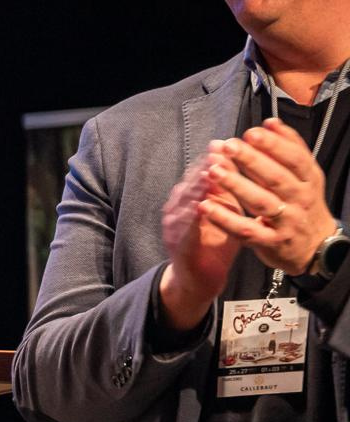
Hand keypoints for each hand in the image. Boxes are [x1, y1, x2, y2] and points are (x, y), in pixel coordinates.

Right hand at [158, 153, 243, 328]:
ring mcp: (175, 226)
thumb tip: (246, 162)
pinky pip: (183, 229)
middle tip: (219, 152)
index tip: (229, 144)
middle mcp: (178, 208)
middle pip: (191, 182)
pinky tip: (199, 208)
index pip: (202, 172)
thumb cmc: (214, 242)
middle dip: (204, 167)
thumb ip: (231, 190)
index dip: (214, 157)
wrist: (199, 278)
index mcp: (191, 198)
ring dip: (195, 188)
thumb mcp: (226, 211)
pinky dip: (190, 217)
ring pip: (183, 202)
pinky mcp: (177, 245)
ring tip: (209, 174)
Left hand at [199, 120, 336, 275]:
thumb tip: (270, 123)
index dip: (274, 145)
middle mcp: (300, 199)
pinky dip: (224, 218)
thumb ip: (291, 148)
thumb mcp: (306, 175)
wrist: (315, 246)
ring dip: (235, 185)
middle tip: (228, 146)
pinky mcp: (270, 242)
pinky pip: (245, 230)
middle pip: (276, 178)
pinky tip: (205, 205)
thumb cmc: (303, 203)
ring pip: (260, 202)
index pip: (295, 159)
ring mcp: (286, 222)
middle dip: (251, 160)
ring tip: (213, 170)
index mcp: (309, 179)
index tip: (251, 132)